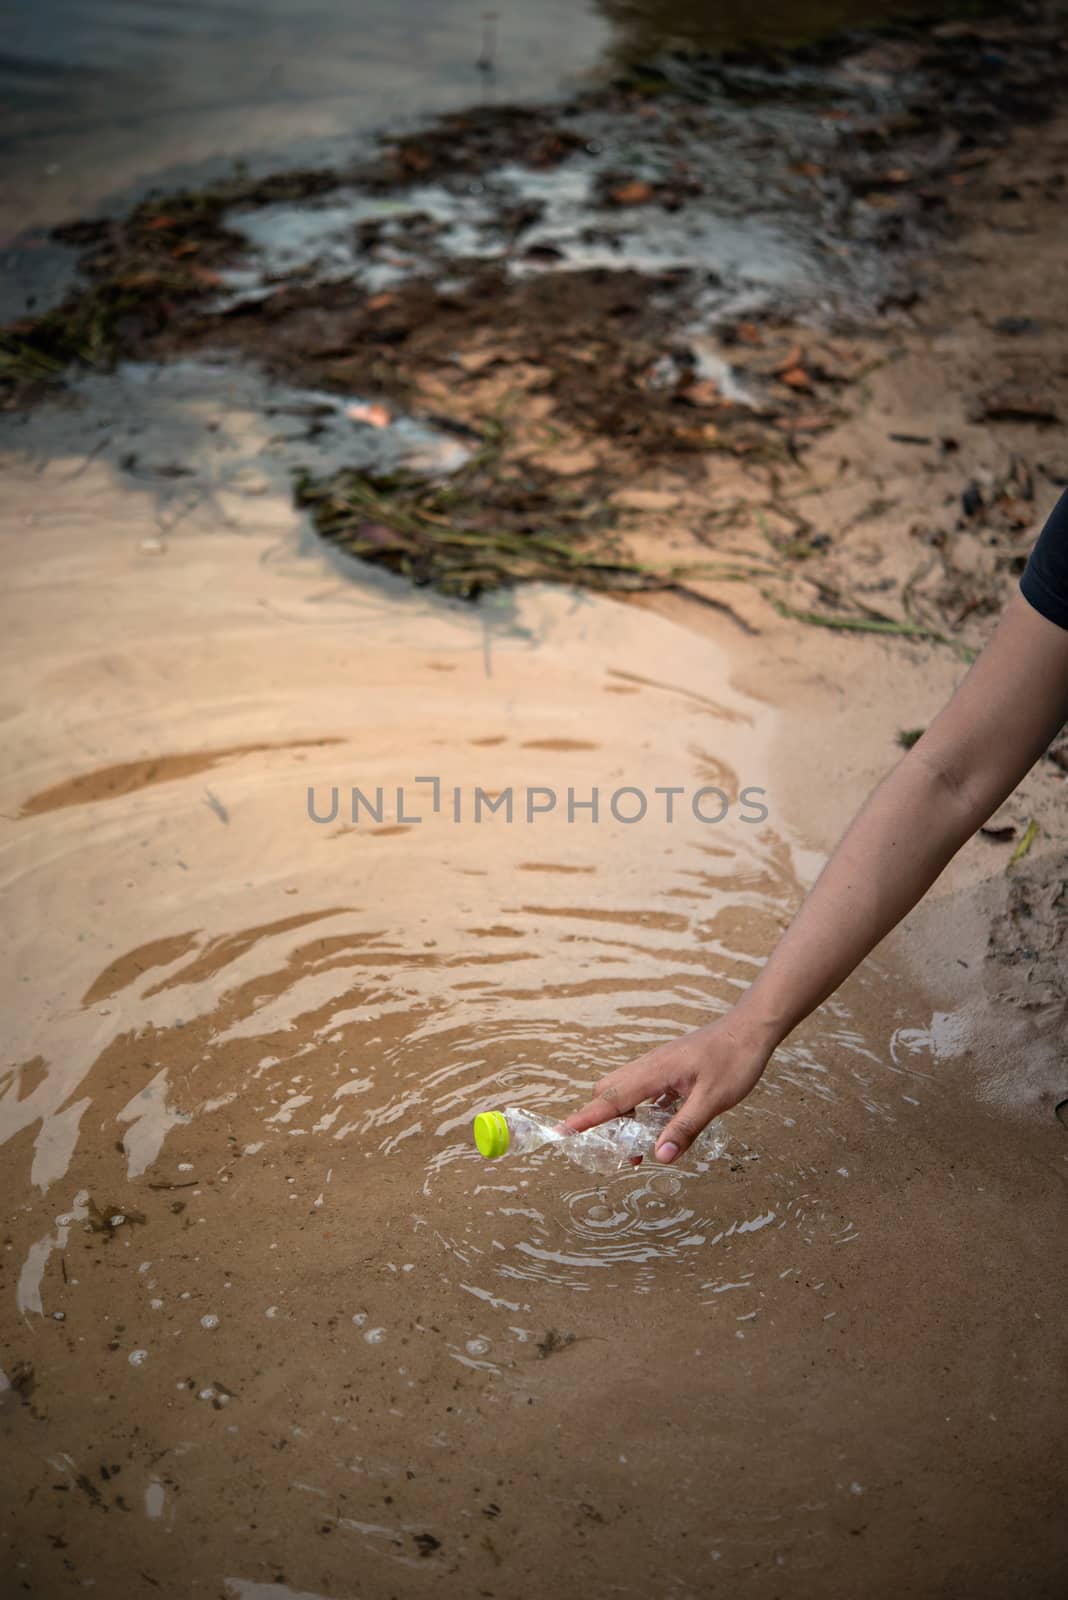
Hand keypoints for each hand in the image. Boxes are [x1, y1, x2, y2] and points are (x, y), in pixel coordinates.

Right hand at [562, 1014, 772, 1162]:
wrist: (751, 1029)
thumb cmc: (735, 1060)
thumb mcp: (713, 1100)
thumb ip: (685, 1128)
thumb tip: (660, 1157)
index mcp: (654, 1072)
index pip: (611, 1100)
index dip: (585, 1119)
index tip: (561, 1133)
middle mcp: (650, 1066)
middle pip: (610, 1093)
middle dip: (602, 1122)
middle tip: (609, 1151)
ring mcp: (659, 1065)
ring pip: (626, 1091)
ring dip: (624, 1119)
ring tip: (637, 1149)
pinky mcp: (670, 1068)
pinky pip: (645, 1090)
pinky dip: (642, 1110)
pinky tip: (659, 1127)